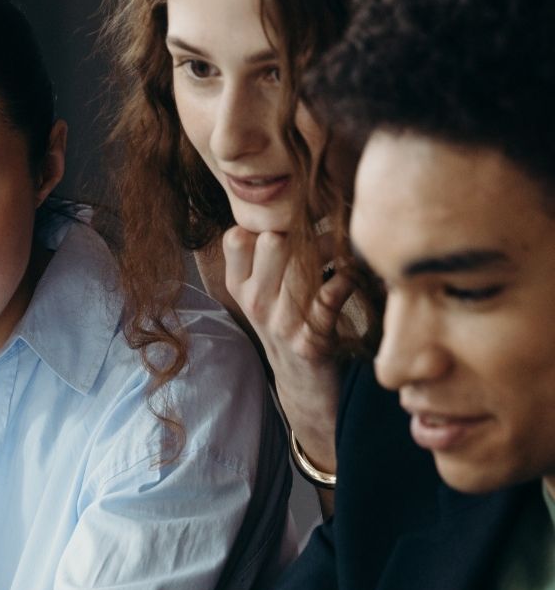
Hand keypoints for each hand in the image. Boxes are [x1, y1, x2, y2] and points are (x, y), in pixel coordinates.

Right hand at [222, 225, 351, 474]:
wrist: (303, 384)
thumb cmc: (291, 324)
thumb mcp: (268, 292)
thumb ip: (273, 254)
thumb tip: (305, 205)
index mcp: (240, 287)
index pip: (236, 238)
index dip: (266, 219)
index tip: (293, 212)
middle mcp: (254, 303)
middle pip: (272, 243)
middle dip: (303, 226)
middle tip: (326, 221)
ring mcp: (280, 322)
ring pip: (302, 265)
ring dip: (332, 248)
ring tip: (345, 243)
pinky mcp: (310, 339)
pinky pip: (332, 294)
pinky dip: (349, 277)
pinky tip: (354, 273)